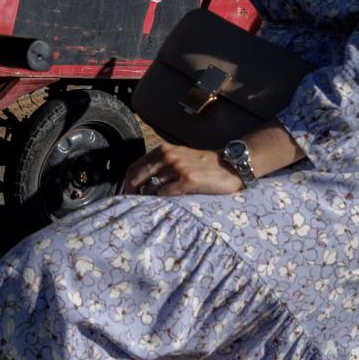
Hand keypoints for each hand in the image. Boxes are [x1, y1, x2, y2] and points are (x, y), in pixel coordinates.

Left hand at [123, 136, 243, 196]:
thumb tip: (139, 184)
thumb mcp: (179, 157)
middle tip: (134, 207)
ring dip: (148, 200)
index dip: (127, 184)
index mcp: (163, 150)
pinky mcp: (187, 180)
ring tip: (151, 209)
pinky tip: (166, 206)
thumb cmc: (203, 165)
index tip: (129, 196)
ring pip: (149, 188)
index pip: (133, 168)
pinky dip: (161, 202)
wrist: (230, 166)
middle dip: (132, 194)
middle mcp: (167, 156)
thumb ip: (161, 165)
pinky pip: (164, 194)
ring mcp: (177, 167)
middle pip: (136, 178)